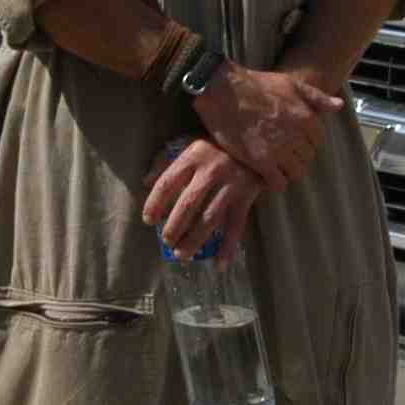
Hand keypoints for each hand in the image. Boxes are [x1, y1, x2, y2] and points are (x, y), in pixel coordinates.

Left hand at [143, 139, 262, 262]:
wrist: (258, 140)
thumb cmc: (218, 144)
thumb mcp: (191, 142)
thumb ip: (167, 159)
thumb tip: (146, 182)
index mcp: (193, 156)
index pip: (167, 183)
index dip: (155, 203)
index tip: (148, 220)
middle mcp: (211, 170)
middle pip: (187, 205)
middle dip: (174, 227)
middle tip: (167, 242)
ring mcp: (230, 184)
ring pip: (209, 219)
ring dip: (194, 241)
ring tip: (182, 255)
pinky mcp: (246, 196)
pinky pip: (236, 226)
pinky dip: (228, 247)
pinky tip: (218, 265)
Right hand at [193, 60, 342, 191]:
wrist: (224, 90)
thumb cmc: (257, 84)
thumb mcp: (292, 84)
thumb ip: (318, 97)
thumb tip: (339, 106)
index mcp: (307, 118)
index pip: (317, 141)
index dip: (305, 141)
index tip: (293, 140)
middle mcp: (296, 136)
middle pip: (307, 158)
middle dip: (297, 156)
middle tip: (282, 153)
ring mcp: (279, 150)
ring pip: (295, 173)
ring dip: (287, 170)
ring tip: (275, 165)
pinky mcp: (261, 162)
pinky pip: (278, 183)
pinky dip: (275, 182)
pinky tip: (265, 175)